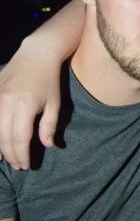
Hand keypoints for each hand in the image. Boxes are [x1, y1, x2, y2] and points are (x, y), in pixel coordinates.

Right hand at [0, 38, 60, 169]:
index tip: (26, 165)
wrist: (36, 54)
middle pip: (4, 137)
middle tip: (18, 165)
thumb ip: (49, 126)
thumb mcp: (54, 104)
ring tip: (4, 159)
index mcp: (24, 106)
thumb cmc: (49, 81)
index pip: (20, 139)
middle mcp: (6, 102)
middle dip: (11, 154)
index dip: (22, 155)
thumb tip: (47, 145)